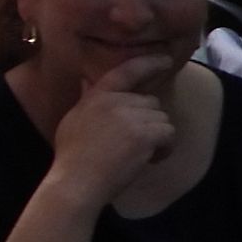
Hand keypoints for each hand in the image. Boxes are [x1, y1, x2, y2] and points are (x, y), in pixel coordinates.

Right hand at [43, 57, 176, 205]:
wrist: (78, 181)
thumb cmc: (72, 158)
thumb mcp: (73, 119)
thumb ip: (86, 99)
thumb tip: (87, 82)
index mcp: (98, 95)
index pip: (127, 71)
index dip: (149, 63)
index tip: (166, 60)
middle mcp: (116, 100)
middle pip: (151, 102)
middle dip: (148, 122)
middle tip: (135, 144)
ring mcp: (131, 116)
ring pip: (162, 119)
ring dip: (156, 137)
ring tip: (140, 155)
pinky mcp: (145, 134)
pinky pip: (169, 134)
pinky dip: (165, 148)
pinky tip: (150, 160)